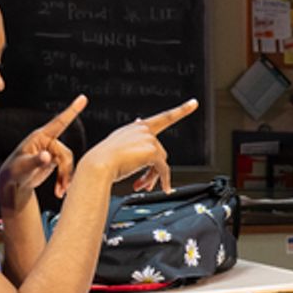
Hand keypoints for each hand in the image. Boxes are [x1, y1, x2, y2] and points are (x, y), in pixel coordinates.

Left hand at [0, 95, 85, 204]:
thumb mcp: (23, 167)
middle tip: (61, 187)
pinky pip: (66, 169)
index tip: (83, 98)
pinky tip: (60, 190)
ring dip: (65, 178)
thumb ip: (36, 161)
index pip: (59, 122)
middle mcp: (47, 142)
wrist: (13, 183)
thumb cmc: (14, 172)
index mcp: (40, 137)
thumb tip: (47, 156)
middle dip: (65, 171)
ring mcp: (52, 151)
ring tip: (60, 191)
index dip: (72, 110)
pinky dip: (64, 180)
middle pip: (66, 153)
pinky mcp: (54, 160)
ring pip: (68, 162)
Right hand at [84, 99, 198, 191]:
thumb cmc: (104, 159)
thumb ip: (133, 139)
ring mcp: (148, 139)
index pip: (164, 117)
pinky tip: (163, 189)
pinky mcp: (152, 151)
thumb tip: (139, 125)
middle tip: (143, 185)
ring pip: (161, 163)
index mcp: (136, 128)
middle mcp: (143, 130)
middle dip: (152, 170)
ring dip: (152, 177)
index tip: (194, 104)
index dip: (181, 110)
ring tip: (142, 186)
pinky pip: (163, 169)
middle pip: (160, 153)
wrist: (98, 165)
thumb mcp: (119, 145)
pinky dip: (164, 181)